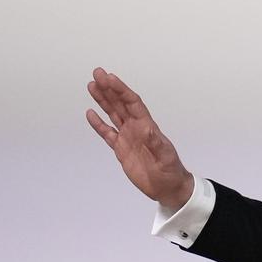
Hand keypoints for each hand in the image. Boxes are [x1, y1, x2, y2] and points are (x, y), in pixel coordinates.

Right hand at [85, 67, 195, 209]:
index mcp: (147, 127)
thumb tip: (147, 130)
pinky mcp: (121, 149)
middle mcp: (136, 128)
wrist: (168, 188)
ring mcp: (128, 138)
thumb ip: (156, 144)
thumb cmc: (171, 172)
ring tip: (91, 86)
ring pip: (112, 114)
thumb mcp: (166, 158)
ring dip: (102, 100)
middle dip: (109, 89)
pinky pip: (107, 133)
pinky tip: (91, 113)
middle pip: (120, 104)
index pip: (132, 103)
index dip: (121, 90)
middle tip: (97, 73)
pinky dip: (98, 124)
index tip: (109, 78)